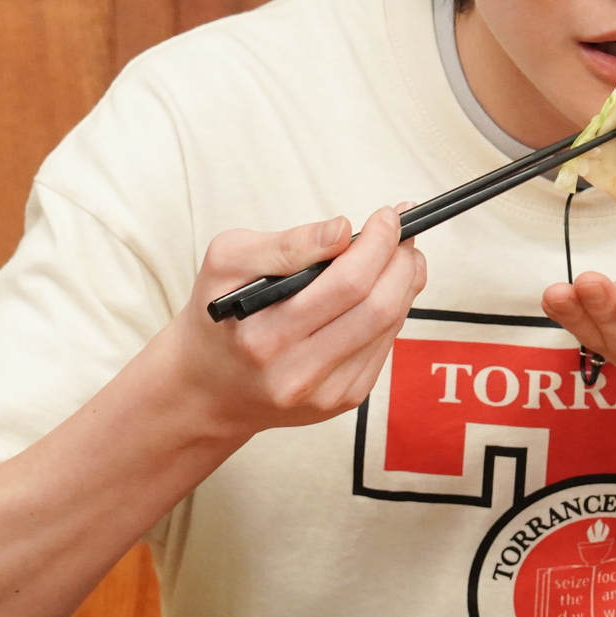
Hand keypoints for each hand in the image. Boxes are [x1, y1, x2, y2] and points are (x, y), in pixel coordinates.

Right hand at [156, 208, 426, 442]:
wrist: (209, 386)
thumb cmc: (219, 313)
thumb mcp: (227, 263)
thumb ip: (285, 244)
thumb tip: (342, 230)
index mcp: (263, 336)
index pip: (344, 285)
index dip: (377, 244)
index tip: (387, 215)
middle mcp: (295, 372)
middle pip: (376, 307)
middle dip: (400, 260)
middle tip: (401, 230)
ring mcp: (323, 393)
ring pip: (388, 327)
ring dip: (406, 283)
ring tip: (403, 254)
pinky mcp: (341, 400)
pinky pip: (384, 347)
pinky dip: (395, 311)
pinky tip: (388, 288)